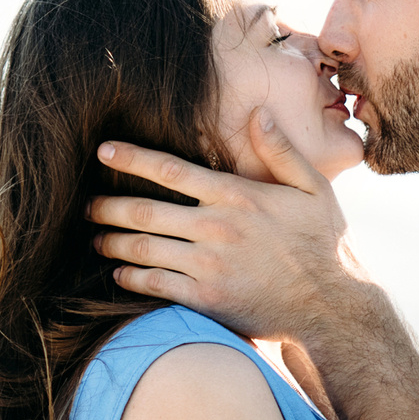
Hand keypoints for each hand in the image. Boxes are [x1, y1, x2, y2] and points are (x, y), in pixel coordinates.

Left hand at [91, 112, 365, 342]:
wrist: (332, 307)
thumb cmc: (324, 245)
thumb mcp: (315, 190)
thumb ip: (281, 152)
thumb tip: (258, 112)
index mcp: (238, 196)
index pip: (171, 170)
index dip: (132, 158)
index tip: (103, 151)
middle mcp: (217, 228)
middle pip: (146, 211)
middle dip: (109, 206)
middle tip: (86, 205)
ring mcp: (209, 266)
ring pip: (143, 249)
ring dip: (112, 242)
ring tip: (96, 238)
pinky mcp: (206, 299)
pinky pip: (156, 285)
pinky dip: (131, 278)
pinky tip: (119, 273)